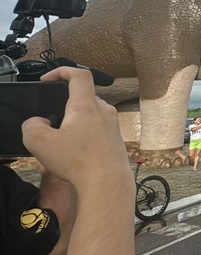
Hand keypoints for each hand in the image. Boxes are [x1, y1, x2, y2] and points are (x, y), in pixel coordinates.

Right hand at [23, 68, 130, 188]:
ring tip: (58, 148)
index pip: (79, 75)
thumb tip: (38, 122)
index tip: (48, 79)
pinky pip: (95, 132)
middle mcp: (103, 111)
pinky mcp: (115, 139)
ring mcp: (112, 125)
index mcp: (86, 105)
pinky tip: (71, 158)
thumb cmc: (79, 162)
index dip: (62, 71)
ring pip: (87, 118)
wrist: (108, 183)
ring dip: (71, 127)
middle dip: (62, 108)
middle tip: (49, 125)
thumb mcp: (40, 142)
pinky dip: (81, 139)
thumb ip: (31, 126)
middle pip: (81, 98)